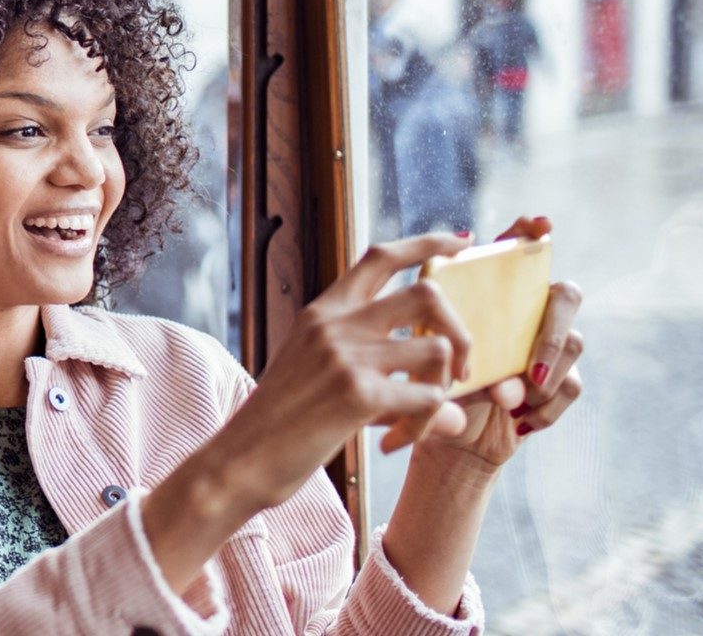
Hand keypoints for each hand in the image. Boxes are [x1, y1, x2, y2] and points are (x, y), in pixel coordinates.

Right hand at [208, 232, 472, 511]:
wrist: (241, 459)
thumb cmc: (279, 423)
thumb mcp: (314, 373)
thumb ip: (374, 372)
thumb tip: (449, 407)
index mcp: (323, 312)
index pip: (380, 256)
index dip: (426, 243)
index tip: (459, 243)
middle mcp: (335, 324)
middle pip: (426, 294)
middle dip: (460, 330)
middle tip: (460, 370)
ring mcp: (346, 357)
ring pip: (437, 348)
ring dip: (444, 388)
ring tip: (420, 418)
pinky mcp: (357, 395)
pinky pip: (428, 399)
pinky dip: (426, 424)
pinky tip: (396, 441)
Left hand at [419, 215, 584, 472]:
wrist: (443, 437)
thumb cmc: (428, 385)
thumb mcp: (424, 353)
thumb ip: (444, 334)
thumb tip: (485, 354)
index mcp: (490, 296)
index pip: (519, 251)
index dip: (532, 232)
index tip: (541, 225)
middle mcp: (525, 313)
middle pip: (566, 295)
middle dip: (552, 328)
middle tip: (529, 365)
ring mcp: (547, 347)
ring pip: (575, 342)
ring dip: (544, 374)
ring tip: (506, 398)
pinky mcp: (558, 382)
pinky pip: (573, 385)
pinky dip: (545, 407)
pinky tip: (519, 420)